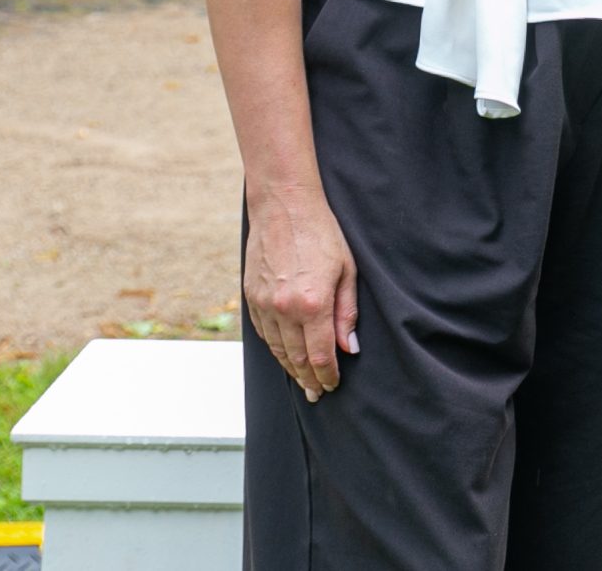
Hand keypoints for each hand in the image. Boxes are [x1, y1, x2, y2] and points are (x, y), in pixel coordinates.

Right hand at [244, 186, 357, 401]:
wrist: (284, 207)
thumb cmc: (322, 234)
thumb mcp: (347, 270)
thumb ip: (347, 312)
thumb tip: (350, 347)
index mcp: (312, 303)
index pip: (319, 355)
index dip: (327, 375)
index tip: (332, 385)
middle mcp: (284, 308)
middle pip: (296, 357)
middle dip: (308, 378)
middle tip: (316, 394)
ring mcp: (263, 303)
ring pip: (276, 348)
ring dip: (289, 368)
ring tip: (301, 381)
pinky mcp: (251, 297)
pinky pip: (262, 332)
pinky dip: (273, 348)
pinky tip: (283, 354)